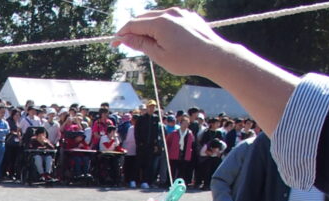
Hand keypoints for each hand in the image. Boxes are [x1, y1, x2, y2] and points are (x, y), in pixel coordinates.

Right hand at [112, 9, 234, 79]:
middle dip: (132, 30)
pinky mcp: (188, 15)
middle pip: (143, 18)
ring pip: (155, 17)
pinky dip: (160, 26)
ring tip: (145, 45)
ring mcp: (180, 12)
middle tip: (125, 44)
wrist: (214, 56)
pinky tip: (162, 40)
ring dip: (146, 28)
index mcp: (160, 23)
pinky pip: (168, 18)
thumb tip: (125, 38)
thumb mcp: (159, 56)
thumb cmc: (187, 60)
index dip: (121, 34)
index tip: (114, 43)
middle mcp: (169, 13)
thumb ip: (141, 44)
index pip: (134, 24)